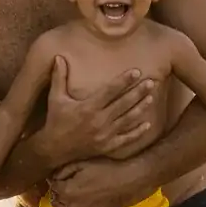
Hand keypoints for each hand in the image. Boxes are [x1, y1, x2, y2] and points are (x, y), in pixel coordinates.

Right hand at [42, 57, 156, 165]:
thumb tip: (58, 57)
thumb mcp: (55, 98)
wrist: (54, 149)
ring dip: (140, 108)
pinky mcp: (107, 146)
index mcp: (88, 107)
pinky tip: (148, 124)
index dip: (124, 81)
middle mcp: (99, 120)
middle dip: (138, 92)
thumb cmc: (55, 120)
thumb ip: (59, 78)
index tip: (136, 72)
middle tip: (151, 82)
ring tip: (151, 97)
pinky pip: (126, 139)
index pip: (110, 91)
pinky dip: (138, 132)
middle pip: (123, 104)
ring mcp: (105, 134)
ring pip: (128, 119)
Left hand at [49, 157, 146, 206]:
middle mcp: (71, 206)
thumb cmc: (104, 169)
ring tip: (64, 199)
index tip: (59, 178)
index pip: (53, 187)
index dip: (56, 181)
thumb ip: (63, 171)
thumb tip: (51, 178)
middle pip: (57, 200)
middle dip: (57, 193)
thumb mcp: (81, 163)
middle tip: (63, 187)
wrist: (126, 181)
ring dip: (61, 205)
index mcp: (67, 190)